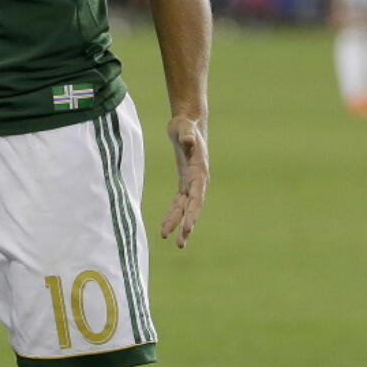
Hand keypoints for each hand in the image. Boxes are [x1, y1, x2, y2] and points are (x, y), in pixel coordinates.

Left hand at [160, 115, 208, 247]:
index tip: (188, 227)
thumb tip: (189, 141)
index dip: (192, 213)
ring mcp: (192, 182)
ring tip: (175, 243)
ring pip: (186, 209)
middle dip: (187, 226)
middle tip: (180, 244)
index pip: (197, 197)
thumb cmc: (186, 126)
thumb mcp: (184, 129)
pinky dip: (173, 214)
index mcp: (199, 172)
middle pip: (193, 208)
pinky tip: (166, 227)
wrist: (189, 123)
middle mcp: (198, 181)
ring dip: (180, 225)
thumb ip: (187, 136)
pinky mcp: (185, 182)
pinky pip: (179, 202)